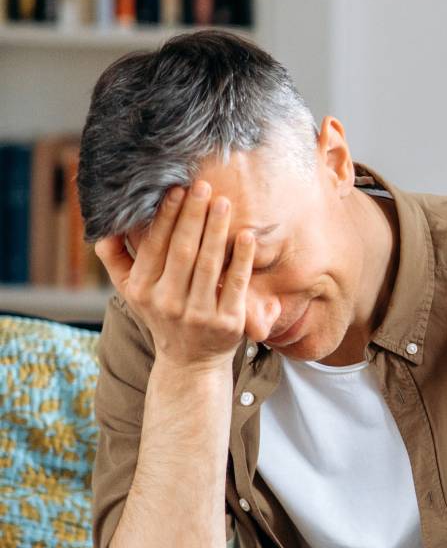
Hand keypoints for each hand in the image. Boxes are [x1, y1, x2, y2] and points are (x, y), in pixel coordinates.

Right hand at [94, 182, 257, 369]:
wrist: (190, 361)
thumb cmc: (163, 314)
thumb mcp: (132, 292)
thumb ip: (116, 261)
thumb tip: (100, 230)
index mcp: (144, 290)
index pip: (156, 246)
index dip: (166, 217)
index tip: (176, 190)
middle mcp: (168, 302)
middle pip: (182, 251)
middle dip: (192, 216)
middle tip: (203, 186)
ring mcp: (198, 313)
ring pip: (208, 264)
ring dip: (216, 230)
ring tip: (223, 202)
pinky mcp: (227, 322)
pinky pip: (235, 284)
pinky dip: (242, 258)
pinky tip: (247, 235)